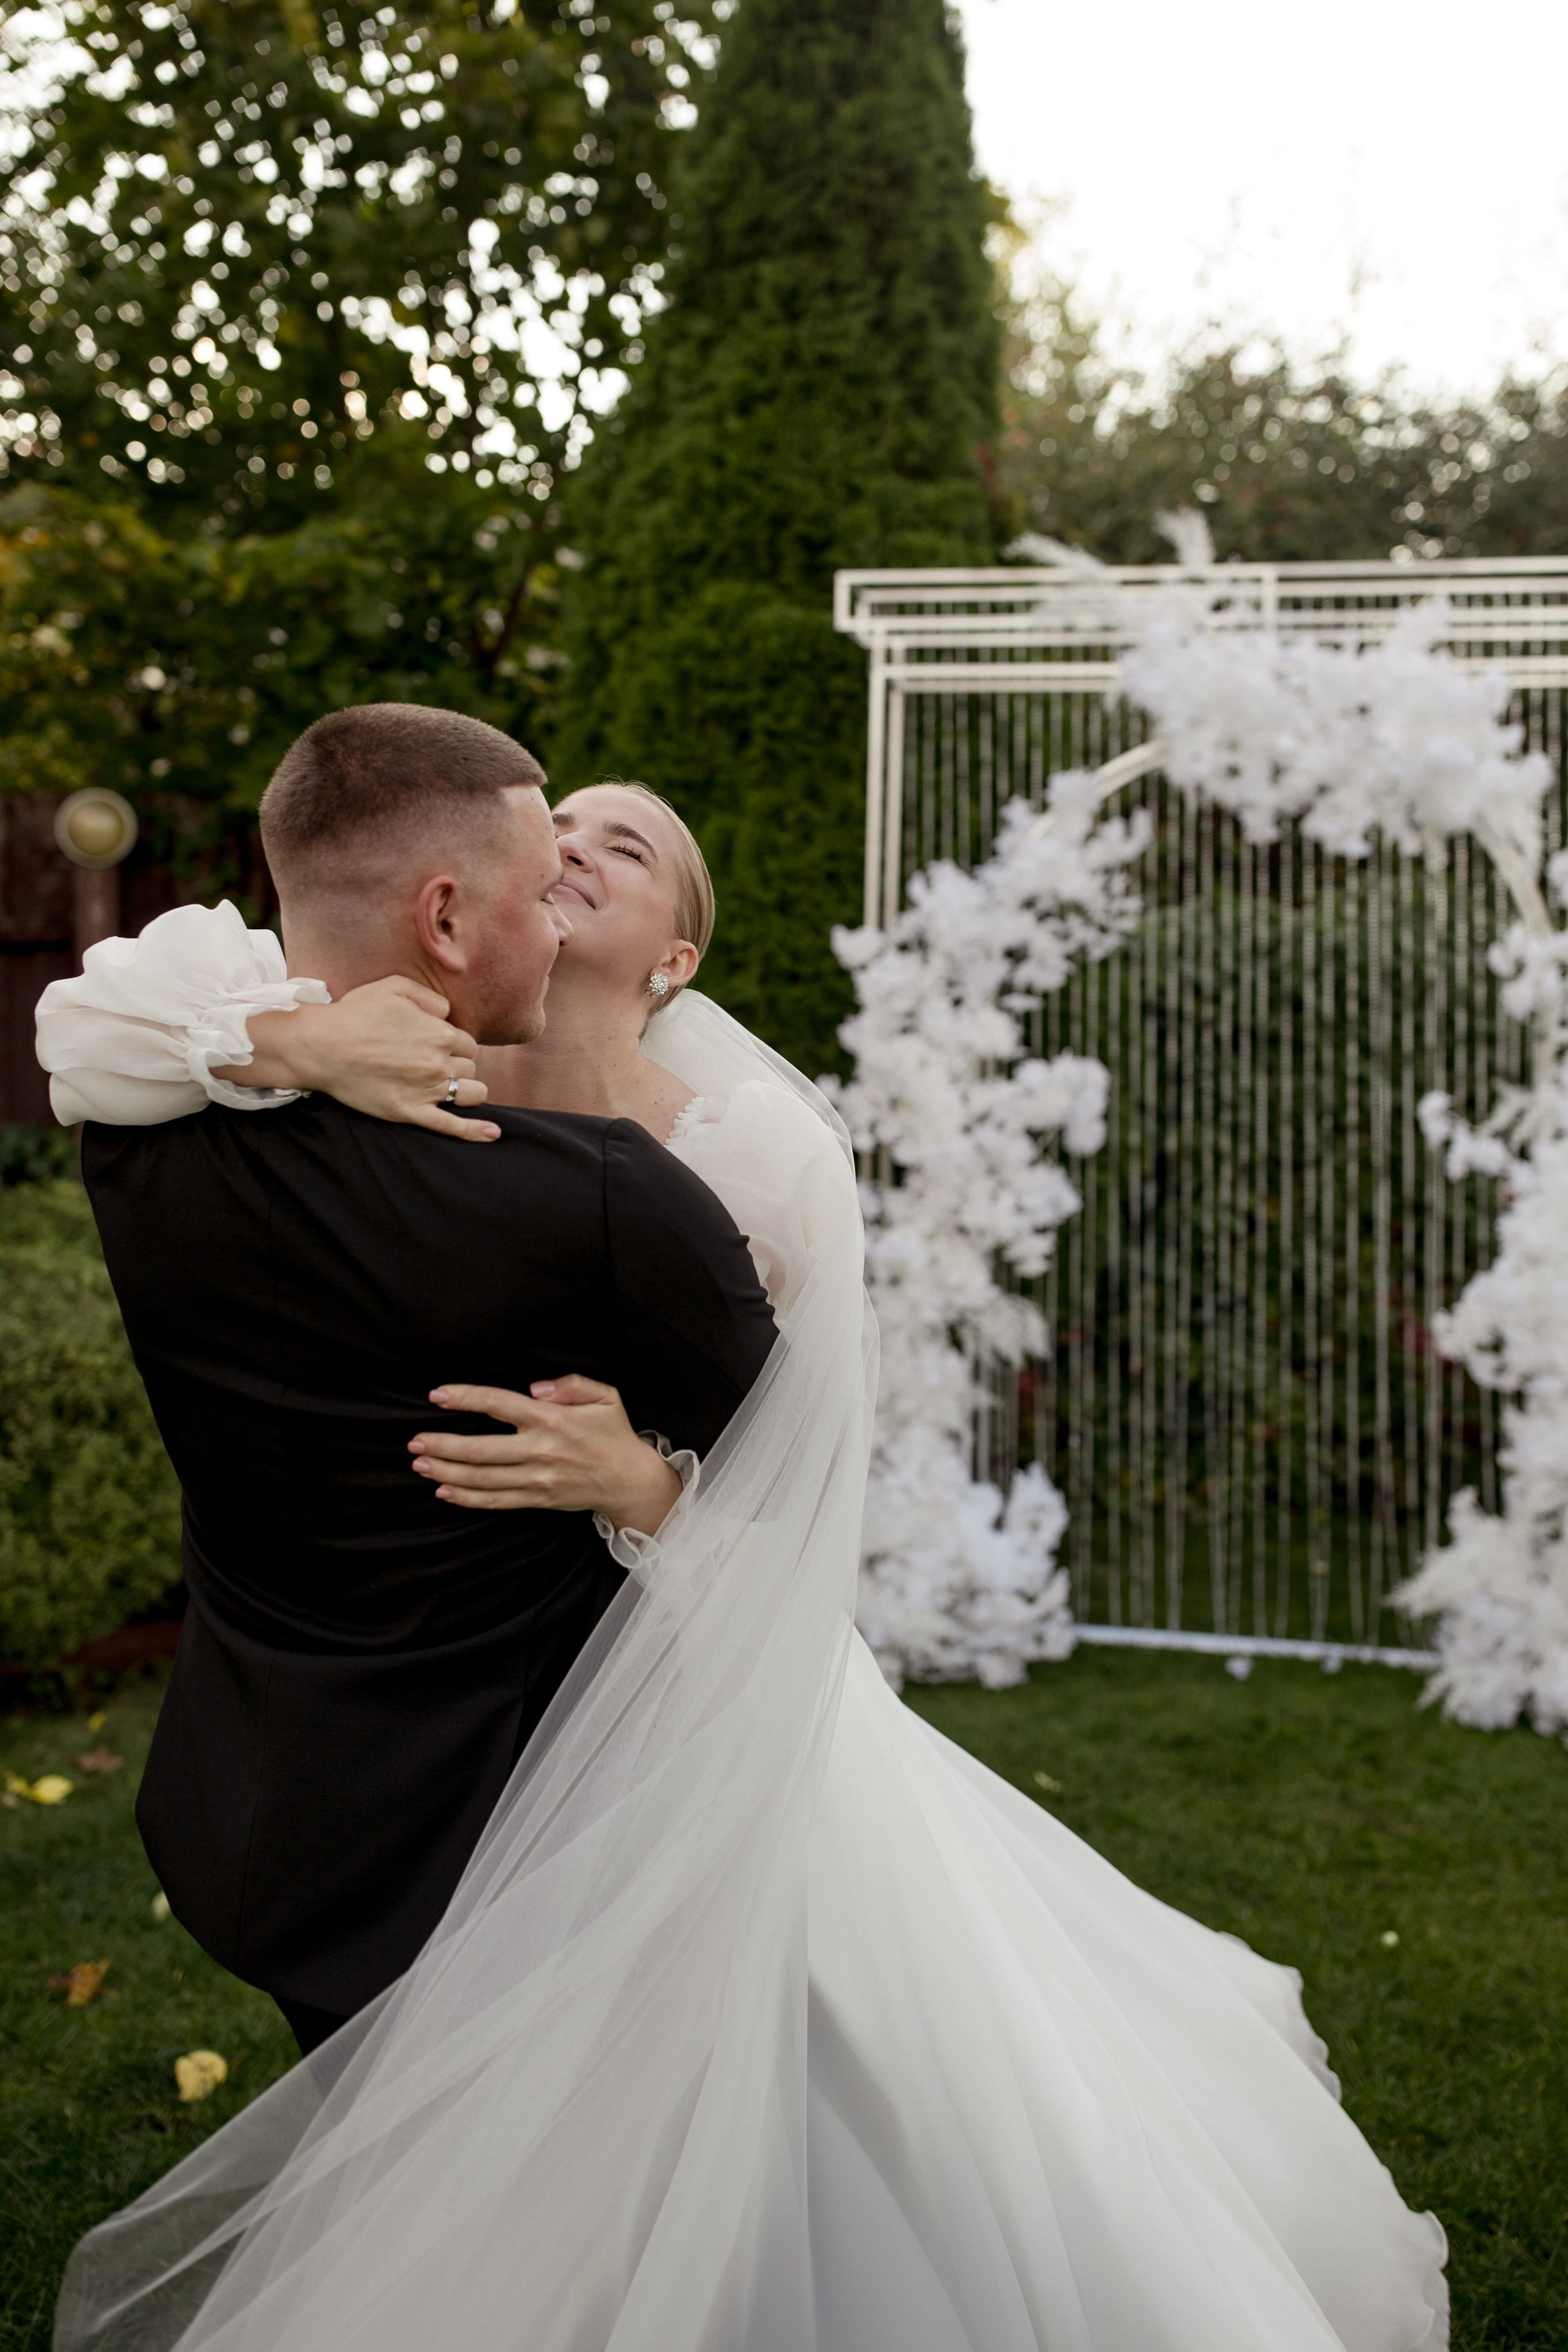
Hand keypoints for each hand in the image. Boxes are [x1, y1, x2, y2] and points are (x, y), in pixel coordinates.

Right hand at [229, 977, 499, 1141]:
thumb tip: (448, 1015)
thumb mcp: (395, 987)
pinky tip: (492, 1133)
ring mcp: (427, 1090)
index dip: (454, 1044)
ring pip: (471, 1093)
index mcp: (441, 1033)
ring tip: (454, 1088)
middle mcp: (440, 1063)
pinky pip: (451, 1126)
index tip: (435, 1045)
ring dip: (468, 1090)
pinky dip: (474, 1131)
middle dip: (458, 1065)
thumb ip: (430, 998)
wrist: (321, 1045)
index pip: (467, 1042)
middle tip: (433, 1064)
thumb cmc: (354, 1013)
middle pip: (469, 1067)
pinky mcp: (410, 1112)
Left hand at [409, 1377, 683, 1533]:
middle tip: (414, 1442)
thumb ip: (572, 1384)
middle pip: (480, 1449)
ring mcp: (537, 1478)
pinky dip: (467, 1498)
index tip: (437, 1395)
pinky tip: (444, 1491)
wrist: (630, 1481)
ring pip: (482, 1479)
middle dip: (442, 1445)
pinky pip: (495, 1501)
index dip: (466, 1398)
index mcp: (553, 1419)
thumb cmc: (613, 1434)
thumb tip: (535, 1388)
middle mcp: (540, 1450)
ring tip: (419, 1465)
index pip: (499, 1404)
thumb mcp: (605, 1397)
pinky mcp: (537, 1499)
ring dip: (446, 1472)